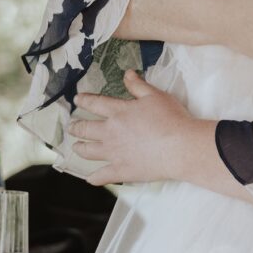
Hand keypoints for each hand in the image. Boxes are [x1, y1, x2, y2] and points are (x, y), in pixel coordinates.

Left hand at [71, 70, 196, 185]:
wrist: (179, 147)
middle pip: (86, 129)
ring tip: (76, 147)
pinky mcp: (121, 171)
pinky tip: (90, 178)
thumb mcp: (155, 96)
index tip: (77, 99)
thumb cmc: (171, 119)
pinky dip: (94, 178)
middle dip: (76, 127)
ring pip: (88, 151)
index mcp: (119, 112)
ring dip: (80, 148)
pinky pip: (101, 176)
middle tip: (72, 127)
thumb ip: (138, 85)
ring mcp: (114, 153)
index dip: (84, 100)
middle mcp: (111, 132)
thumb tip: (127, 74)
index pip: (95, 104)